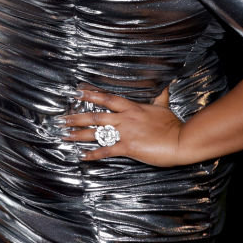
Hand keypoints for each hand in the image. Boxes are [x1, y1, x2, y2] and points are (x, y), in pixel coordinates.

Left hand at [62, 85, 185, 165]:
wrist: (181, 140)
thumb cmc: (173, 125)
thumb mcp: (163, 107)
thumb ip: (160, 97)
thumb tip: (165, 86)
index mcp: (132, 108)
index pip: (107, 98)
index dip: (91, 94)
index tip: (76, 92)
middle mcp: (125, 118)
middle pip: (95, 115)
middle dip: (76, 117)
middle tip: (61, 119)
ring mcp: (125, 133)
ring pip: (97, 132)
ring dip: (78, 134)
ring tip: (65, 136)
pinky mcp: (128, 147)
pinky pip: (106, 151)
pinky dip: (93, 154)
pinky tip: (82, 156)